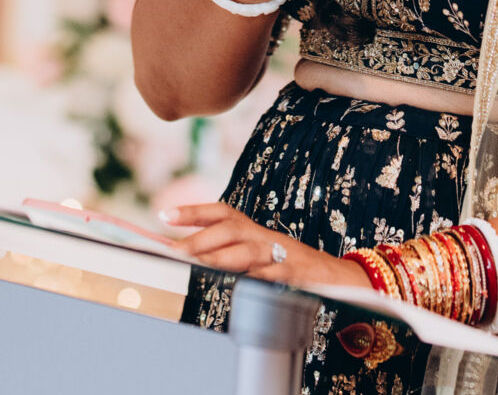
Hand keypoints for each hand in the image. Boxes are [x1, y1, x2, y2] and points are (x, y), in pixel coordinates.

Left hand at [162, 203, 369, 291]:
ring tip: (199, 265)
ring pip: (248, 250)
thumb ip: (227, 255)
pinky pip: (273, 276)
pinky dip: (255, 280)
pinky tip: (239, 285)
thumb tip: (187, 259)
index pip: (221, 213)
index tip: (163, 214)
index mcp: (253, 231)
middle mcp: (264, 237)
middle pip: (230, 229)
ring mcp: (280, 255)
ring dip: (221, 257)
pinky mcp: (295, 276)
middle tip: (174, 253)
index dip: (193, 211)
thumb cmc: (288, 266)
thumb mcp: (258, 254)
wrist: (334, 276)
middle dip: (199, 240)